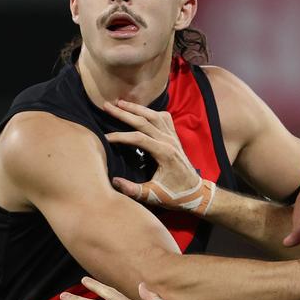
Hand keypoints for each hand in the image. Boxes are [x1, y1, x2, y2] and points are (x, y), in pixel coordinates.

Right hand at [104, 100, 214, 215]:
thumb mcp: (153, 196)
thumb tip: (114, 181)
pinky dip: (152, 111)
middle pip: (144, 121)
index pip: (138, 138)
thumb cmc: (174, 195)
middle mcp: (169, 141)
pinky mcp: (175, 137)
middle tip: (107, 106)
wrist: (195, 192)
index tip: (104, 137)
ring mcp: (173, 137)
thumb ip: (133, 190)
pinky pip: (164, 118)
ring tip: (120, 102)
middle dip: (124, 113)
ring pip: (154, 115)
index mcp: (164, 153)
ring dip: (136, 108)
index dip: (120, 136)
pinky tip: (141, 110)